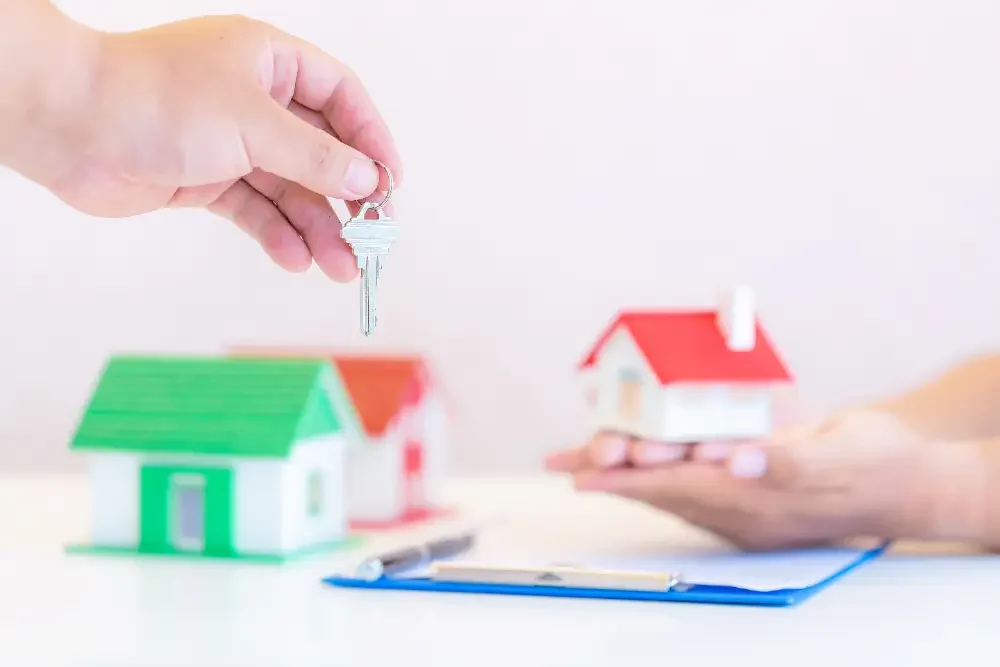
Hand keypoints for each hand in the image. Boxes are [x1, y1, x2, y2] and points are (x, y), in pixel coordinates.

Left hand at [6, 13, 400, 281]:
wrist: (68, 125)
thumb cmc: (155, 99)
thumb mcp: (252, 123)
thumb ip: (315, 155)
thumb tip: (366, 179)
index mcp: (270, 63)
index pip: (342, 98)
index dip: (371, 140)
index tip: (390, 183)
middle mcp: (255, 100)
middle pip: (321, 152)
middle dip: (347, 198)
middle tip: (374, 238)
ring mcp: (231, 142)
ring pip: (290, 189)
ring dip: (318, 228)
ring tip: (342, 267)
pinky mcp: (207, 179)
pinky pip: (256, 209)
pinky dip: (276, 234)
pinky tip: (295, 259)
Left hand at [546, 409, 953, 549]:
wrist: (912, 483)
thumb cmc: (881, 466)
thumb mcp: (842, 457)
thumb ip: (788, 461)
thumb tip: (737, 460)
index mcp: (759, 497)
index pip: (678, 486)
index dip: (628, 478)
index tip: (584, 474)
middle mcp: (743, 505)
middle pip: (667, 487)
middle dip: (617, 472)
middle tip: (572, 459)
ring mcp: (747, 500)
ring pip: (677, 483)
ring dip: (633, 469)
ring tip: (588, 457)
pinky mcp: (752, 487)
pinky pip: (697, 477)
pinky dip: (664, 462)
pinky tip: (645, 453)